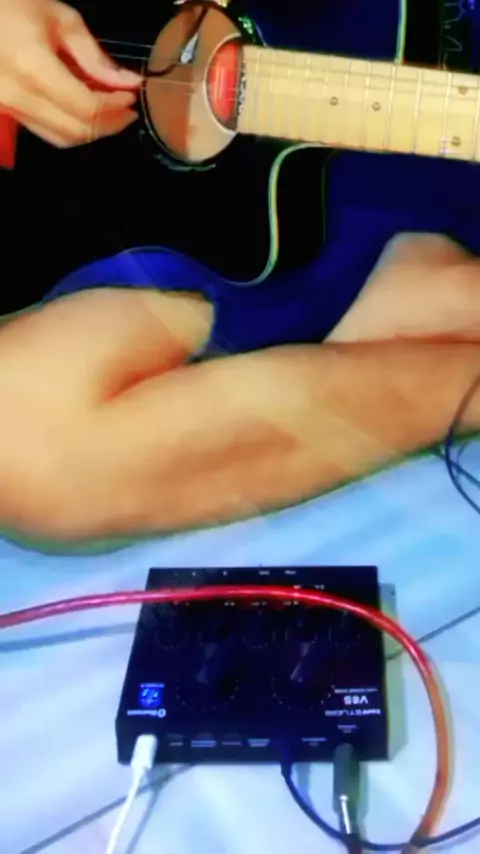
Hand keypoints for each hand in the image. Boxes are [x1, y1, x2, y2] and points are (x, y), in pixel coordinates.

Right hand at [0, 0, 141, 146]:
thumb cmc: (12, 4)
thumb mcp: (60, 18)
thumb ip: (95, 56)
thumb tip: (129, 82)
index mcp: (31, 67)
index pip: (86, 107)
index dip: (115, 107)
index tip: (131, 95)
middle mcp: (16, 96)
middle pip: (75, 131)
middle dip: (108, 124)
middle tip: (126, 108)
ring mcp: (7, 108)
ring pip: (60, 137)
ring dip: (90, 130)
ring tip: (108, 110)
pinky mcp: (5, 112)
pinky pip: (44, 130)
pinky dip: (70, 125)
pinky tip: (81, 107)